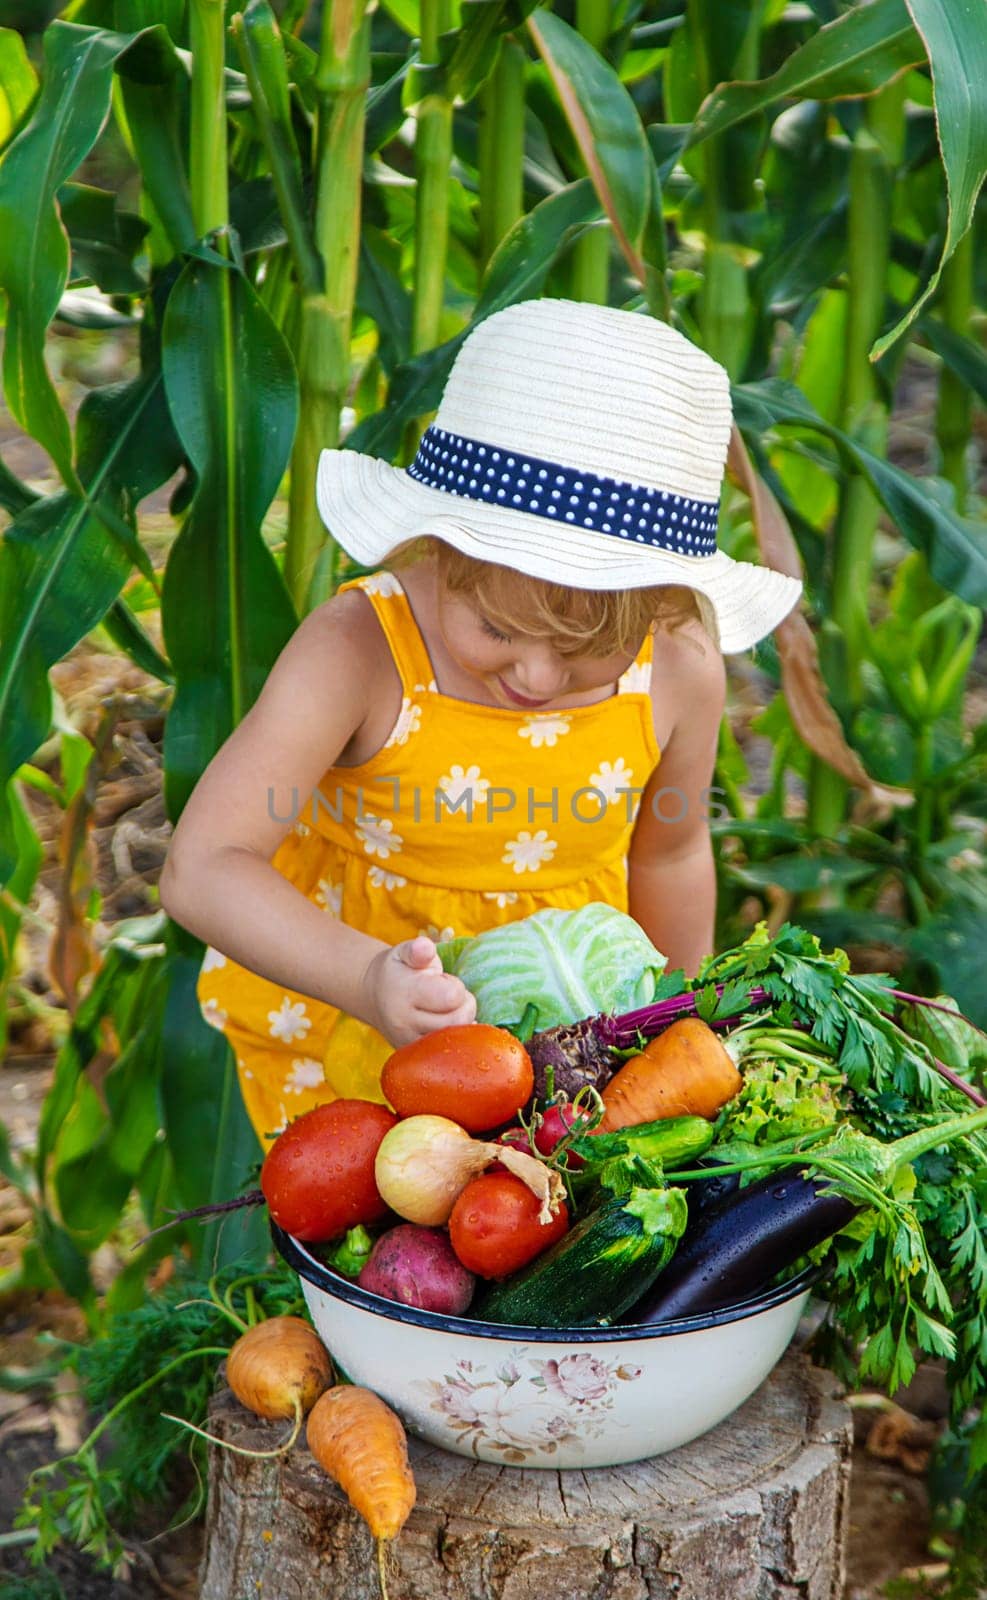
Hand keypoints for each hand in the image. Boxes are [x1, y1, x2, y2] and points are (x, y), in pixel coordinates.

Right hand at [361, 935, 476, 1045]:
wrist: (374, 996)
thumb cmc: (399, 971)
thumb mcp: (406, 953)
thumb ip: (419, 950)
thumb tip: (424, 947)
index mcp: (405, 993)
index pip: (452, 997)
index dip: (457, 988)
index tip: (445, 982)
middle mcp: (405, 1023)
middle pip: (458, 1021)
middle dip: (465, 1006)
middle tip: (451, 998)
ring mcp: (408, 1044)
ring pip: (455, 1041)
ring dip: (459, 1024)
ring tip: (445, 1011)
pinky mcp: (415, 1058)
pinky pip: (447, 1055)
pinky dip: (454, 1040)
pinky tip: (445, 1026)